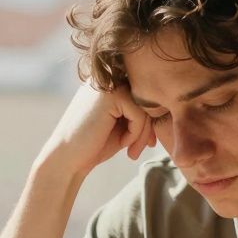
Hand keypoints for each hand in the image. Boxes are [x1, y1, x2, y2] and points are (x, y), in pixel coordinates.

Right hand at [35, 83, 155, 178]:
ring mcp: (107, 83)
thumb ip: (140, 114)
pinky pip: (139, 114)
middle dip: (149, 127)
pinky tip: (124, 146)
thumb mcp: (122, 127)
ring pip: (145, 106)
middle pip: (146, 98)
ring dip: (144, 133)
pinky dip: (136, 134)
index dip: (148, 120)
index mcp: (108, 83)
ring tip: (133, 151)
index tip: (147, 142)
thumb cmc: (93, 146)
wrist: (66, 159)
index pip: (142, 95)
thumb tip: (170, 107)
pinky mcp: (109, 95)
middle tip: (140, 150)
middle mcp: (107, 78)